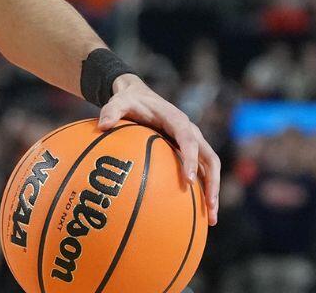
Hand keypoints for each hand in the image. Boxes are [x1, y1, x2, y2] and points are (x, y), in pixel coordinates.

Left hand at [97, 74, 220, 224]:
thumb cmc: (129, 100)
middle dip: (213, 183)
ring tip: (210, 220)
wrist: (138, 95)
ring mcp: (191, 142)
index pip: (189, 140)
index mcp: (177, 120)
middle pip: (210, 159)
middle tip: (210, 207)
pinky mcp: (187, 150)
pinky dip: (201, 190)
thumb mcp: (118, 101)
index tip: (189, 180)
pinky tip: (195, 212)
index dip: (191, 159)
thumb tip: (102, 125)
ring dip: (212, 191)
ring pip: (210, 168)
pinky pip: (200, 171)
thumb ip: (111, 111)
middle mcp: (190, 131)